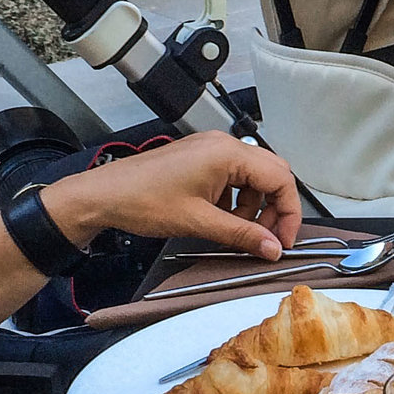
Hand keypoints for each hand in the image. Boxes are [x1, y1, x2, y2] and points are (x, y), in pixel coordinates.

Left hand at [46, 131, 304, 258]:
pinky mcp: (200, 158)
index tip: (284, 241)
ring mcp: (211, 149)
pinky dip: (237, 199)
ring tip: (242, 231)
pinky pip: (233, 176)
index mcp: (228, 153)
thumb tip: (274, 248)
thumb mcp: (199, 222)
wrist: (104, 195)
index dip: (289, 212)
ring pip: (254, 176)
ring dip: (256, 206)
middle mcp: (223, 144)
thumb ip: (242, 234)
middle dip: (276, 209)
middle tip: (268, 238)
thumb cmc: (144, 201)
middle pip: (272, 174)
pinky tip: (224, 219)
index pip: (280, 179)